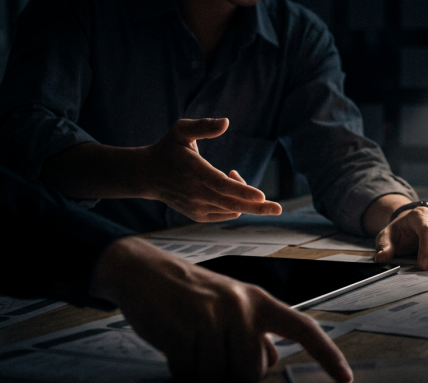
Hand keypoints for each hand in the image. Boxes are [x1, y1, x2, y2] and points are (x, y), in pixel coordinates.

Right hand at [91, 237, 352, 382]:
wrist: (145, 270)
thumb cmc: (194, 293)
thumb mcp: (232, 302)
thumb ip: (256, 331)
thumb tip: (270, 361)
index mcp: (259, 300)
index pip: (303, 329)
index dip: (326, 355)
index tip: (344, 378)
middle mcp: (241, 307)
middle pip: (251, 373)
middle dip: (230, 370)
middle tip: (211, 344)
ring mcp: (212, 319)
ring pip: (217, 376)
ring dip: (201, 367)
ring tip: (190, 336)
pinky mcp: (183, 331)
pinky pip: (188, 373)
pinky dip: (179, 366)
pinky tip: (174, 341)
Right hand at [145, 118, 281, 221]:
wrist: (148, 175)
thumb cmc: (168, 148)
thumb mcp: (181, 130)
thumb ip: (203, 126)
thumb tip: (226, 122)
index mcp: (194, 171)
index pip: (221, 184)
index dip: (242, 190)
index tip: (261, 195)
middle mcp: (195, 193)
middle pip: (231, 203)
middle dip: (257, 206)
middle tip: (279, 208)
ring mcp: (196, 207)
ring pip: (231, 208)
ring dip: (243, 196)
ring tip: (235, 175)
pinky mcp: (198, 215)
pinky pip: (226, 213)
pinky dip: (235, 203)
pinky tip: (229, 186)